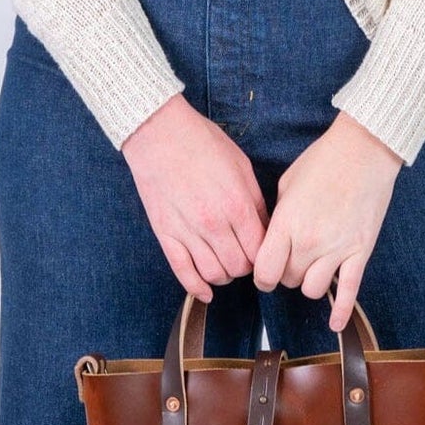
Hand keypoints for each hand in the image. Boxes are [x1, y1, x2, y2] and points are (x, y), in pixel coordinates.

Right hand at [120, 93, 270, 303]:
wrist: (159, 133)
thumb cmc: (202, 143)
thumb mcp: (241, 166)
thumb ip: (255, 202)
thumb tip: (265, 229)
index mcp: (237, 205)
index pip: (260, 250)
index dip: (265, 255)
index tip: (264, 252)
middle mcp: (213, 223)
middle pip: (238, 267)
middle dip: (246, 266)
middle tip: (244, 256)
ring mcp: (187, 231)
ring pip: (213, 274)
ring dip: (223, 275)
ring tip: (225, 265)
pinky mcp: (165, 234)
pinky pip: (183, 272)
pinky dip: (196, 288)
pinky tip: (205, 290)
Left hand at [254, 114, 401, 331]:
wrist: (364, 151)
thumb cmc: (322, 161)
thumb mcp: (287, 185)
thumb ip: (276, 218)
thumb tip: (269, 241)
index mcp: (286, 224)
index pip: (264, 272)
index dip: (261, 276)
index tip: (264, 271)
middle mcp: (309, 242)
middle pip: (287, 280)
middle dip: (285, 273)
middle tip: (291, 258)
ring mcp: (336, 249)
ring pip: (312, 290)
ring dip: (308, 282)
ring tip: (311, 267)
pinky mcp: (360, 252)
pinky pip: (348, 292)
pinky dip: (340, 312)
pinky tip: (334, 324)